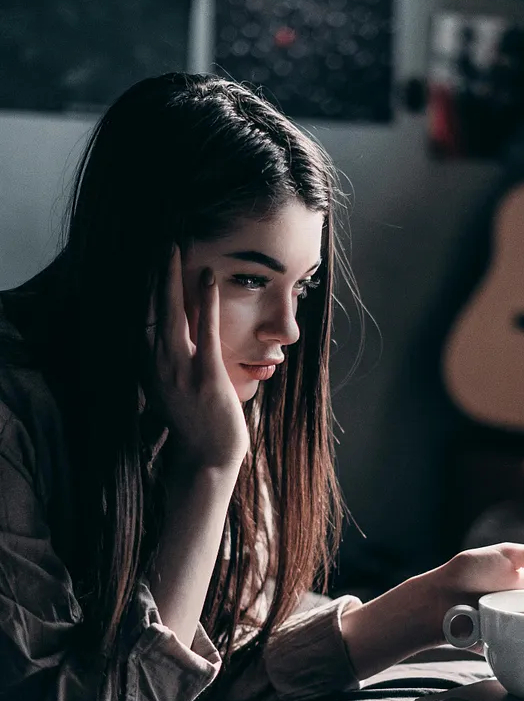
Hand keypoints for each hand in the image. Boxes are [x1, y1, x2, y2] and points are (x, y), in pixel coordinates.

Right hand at [146, 245, 249, 471]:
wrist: (206, 460)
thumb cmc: (193, 425)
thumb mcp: (169, 390)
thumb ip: (163, 364)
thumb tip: (164, 340)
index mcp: (147, 368)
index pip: (138, 318)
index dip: (138, 287)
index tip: (140, 260)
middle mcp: (156, 366)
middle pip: (148, 309)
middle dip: (150, 273)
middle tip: (156, 240)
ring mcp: (180, 371)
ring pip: (171, 314)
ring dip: (171, 278)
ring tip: (173, 247)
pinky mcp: (205, 376)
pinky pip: (204, 332)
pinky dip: (206, 302)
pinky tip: (209, 278)